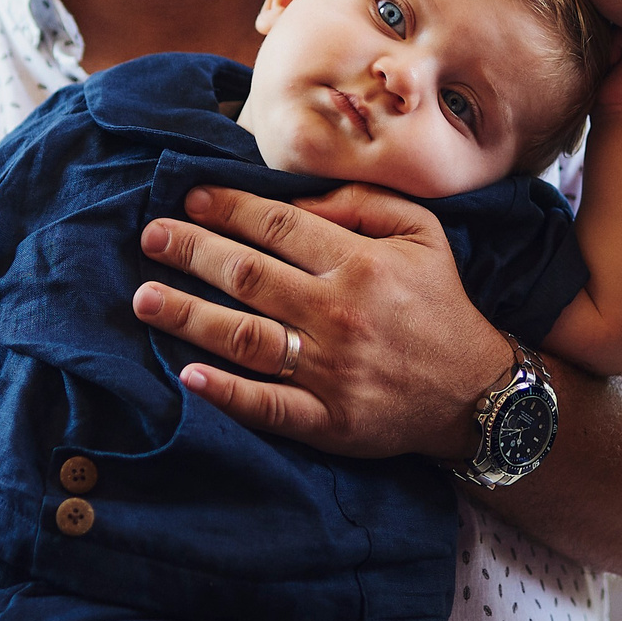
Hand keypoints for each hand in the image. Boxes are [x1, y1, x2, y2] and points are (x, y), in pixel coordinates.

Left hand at [132, 183, 509, 462]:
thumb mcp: (422, 234)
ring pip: (244, 338)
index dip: (227, 209)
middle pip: (248, 276)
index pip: (278, 227)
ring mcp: (331, 372)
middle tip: (150, 237)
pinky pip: (268, 407)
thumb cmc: (441, 304)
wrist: (477, 392)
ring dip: (187, 316)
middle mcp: (339, 314)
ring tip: (144, 299)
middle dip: (190, 252)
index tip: (189, 199)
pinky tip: (186, 376)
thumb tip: (297, 198)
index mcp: (360, 263)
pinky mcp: (329, 422)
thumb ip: (362, 203)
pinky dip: (225, 393)